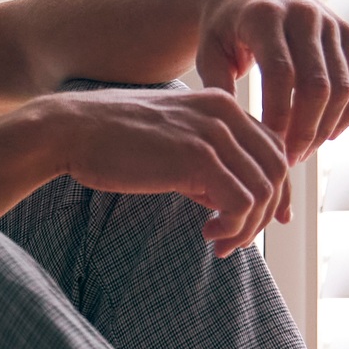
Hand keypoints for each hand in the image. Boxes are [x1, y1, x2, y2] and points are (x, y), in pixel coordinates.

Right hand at [42, 86, 291, 256]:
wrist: (71, 131)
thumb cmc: (113, 142)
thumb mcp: (173, 142)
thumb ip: (207, 163)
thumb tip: (232, 201)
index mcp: (222, 105)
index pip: (274, 148)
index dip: (276, 189)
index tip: (264, 220)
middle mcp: (225, 114)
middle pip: (277, 170)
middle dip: (264, 214)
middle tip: (235, 239)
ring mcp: (213, 134)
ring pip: (263, 191)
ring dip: (247, 227)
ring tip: (220, 242)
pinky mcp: (197, 159)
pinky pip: (241, 203)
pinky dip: (232, 228)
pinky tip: (208, 234)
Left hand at [193, 0, 348, 168]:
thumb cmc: (223, 24)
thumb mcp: (208, 50)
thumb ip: (218, 87)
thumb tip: (236, 131)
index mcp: (265, 16)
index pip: (280, 74)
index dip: (279, 116)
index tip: (269, 146)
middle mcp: (303, 14)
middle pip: (317, 84)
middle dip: (305, 129)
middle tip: (288, 160)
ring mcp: (330, 22)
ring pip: (342, 86)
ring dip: (327, 126)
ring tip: (304, 151)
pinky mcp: (346, 32)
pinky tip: (329, 134)